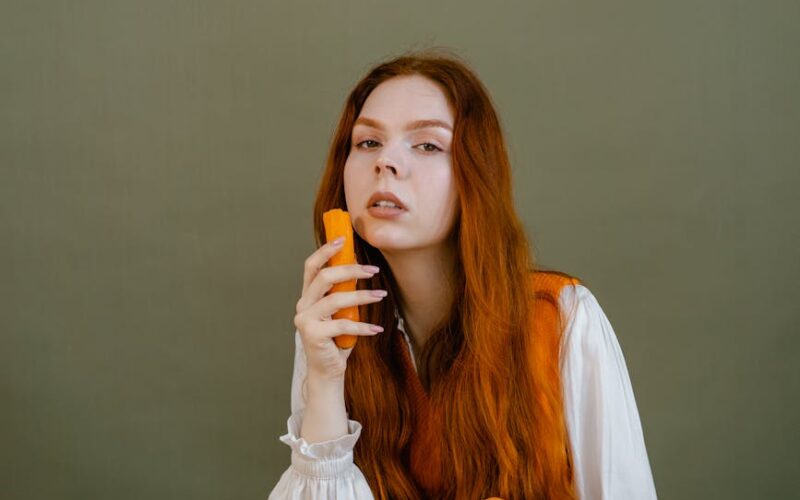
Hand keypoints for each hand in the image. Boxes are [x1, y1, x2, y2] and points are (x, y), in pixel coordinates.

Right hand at [293, 237, 386, 380]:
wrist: (327, 370)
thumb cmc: (336, 338)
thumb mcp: (340, 311)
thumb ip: (342, 292)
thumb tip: (360, 267)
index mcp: (308, 296)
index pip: (311, 266)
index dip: (325, 250)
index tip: (343, 239)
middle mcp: (303, 305)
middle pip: (324, 277)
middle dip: (351, 270)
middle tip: (374, 270)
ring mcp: (305, 320)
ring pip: (335, 299)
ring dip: (362, 296)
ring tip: (381, 296)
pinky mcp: (314, 335)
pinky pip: (343, 325)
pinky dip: (363, 327)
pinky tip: (376, 329)